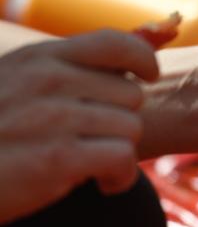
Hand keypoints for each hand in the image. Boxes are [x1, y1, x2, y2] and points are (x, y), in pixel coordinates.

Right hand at [0, 31, 157, 223]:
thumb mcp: (19, 82)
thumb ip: (72, 68)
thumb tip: (150, 42)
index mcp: (39, 57)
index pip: (115, 42)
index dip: (143, 59)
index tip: (146, 77)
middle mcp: (48, 80)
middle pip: (131, 95)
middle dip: (122, 121)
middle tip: (97, 140)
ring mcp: (53, 118)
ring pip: (131, 128)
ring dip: (122, 153)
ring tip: (96, 165)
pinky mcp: (57, 158)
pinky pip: (123, 158)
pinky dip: (121, 177)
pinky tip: (104, 184)